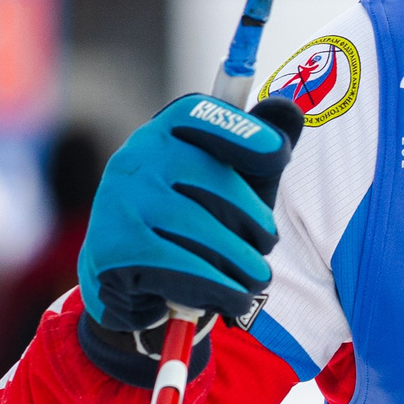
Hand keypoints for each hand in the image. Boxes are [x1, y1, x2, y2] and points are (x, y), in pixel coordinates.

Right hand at [78, 95, 303, 335]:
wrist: (132, 284)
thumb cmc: (195, 226)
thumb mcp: (232, 187)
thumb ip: (259, 152)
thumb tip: (289, 105)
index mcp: (163, 134)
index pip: (201, 115)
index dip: (244, 130)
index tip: (278, 154)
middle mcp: (134, 159)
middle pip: (210, 177)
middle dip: (252, 218)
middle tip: (268, 245)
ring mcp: (119, 202)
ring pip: (198, 227)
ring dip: (240, 260)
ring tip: (256, 278)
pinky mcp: (114, 249)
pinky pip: (180, 266)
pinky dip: (217, 287)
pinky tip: (235, 298)